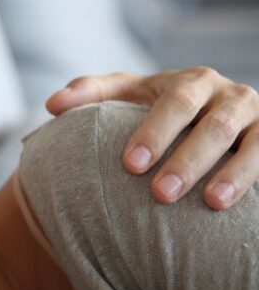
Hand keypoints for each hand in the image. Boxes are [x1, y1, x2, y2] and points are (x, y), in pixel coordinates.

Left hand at [46, 67, 258, 209]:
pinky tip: (246, 207)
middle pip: (214, 125)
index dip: (155, 131)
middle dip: (188, 159)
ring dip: (235, 173)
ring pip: (256, 143)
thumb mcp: (128, 94)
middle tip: (160, 194)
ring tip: (212, 203)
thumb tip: (51, 105)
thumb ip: (91, 94)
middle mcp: (232, 96)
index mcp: (192, 82)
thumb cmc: (158, 109)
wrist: (213, 116)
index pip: (174, 103)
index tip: (130, 164)